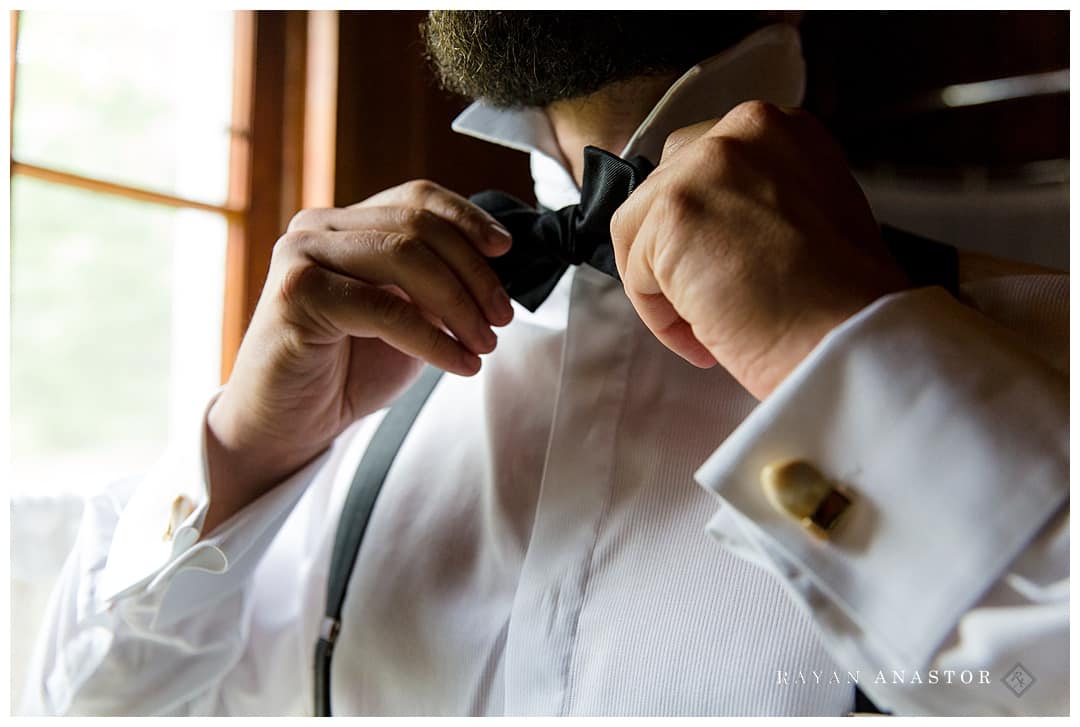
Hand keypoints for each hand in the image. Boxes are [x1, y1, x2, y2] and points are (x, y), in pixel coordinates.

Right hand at [202, 180, 514, 533]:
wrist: (285, 424)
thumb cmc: (345, 371)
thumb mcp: (405, 317)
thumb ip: (436, 285)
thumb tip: (495, 270)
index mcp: (344, 223)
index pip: (416, 198)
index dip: (467, 219)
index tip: (506, 251)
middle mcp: (318, 228)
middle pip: (417, 226)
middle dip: (473, 273)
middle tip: (503, 318)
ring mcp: (301, 256)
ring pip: (403, 257)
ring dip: (458, 304)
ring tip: (484, 344)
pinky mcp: (295, 295)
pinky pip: (385, 308)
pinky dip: (432, 338)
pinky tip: (458, 363)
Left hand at [610, 101, 907, 399]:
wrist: (853, 340)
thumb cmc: (843, 301)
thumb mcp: (813, 216)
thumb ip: (759, 200)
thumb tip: (710, 227)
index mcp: (781, 128)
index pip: (702, 164)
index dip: (704, 227)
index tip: (721, 272)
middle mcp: (743, 131)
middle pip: (661, 188)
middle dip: (674, 250)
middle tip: (707, 302)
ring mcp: (704, 166)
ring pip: (639, 231)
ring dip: (664, 287)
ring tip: (709, 328)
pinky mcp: (672, 212)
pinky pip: (634, 273)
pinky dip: (660, 316)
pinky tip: (705, 339)